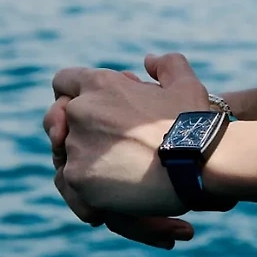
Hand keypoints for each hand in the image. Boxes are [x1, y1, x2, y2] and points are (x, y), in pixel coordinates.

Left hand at [45, 52, 223, 239]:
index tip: (89, 106)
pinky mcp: (79, 180)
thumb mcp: (185, 82)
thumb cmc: (193, 122)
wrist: (199, 164)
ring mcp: (77, 148)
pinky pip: (69, 186)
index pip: (63, 82)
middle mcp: (80, 112)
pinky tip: (107, 196)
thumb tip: (148, 60)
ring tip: (112, 172)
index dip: (72, 93)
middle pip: (57, 119)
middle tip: (102, 143)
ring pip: (63, 154)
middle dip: (73, 128)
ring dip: (83, 160)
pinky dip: (85, 191)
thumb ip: (166, 64)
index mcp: (100, 85)